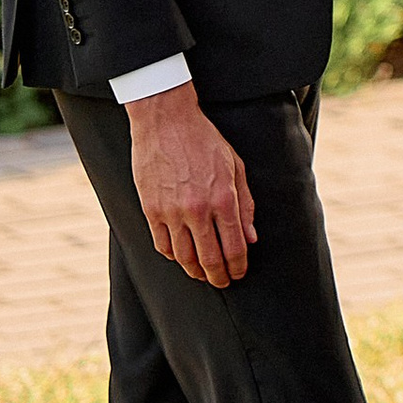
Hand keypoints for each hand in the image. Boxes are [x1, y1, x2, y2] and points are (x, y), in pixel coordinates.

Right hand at [126, 82, 255, 286]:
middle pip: (209, 259)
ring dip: (195, 271)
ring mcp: (171, 212)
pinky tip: (181, 256)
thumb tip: (251, 237)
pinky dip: (173, 256)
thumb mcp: (235, 166)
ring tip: (202, 273)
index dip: (239, 266)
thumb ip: (245, 204)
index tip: (240, 273)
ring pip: (184, 257)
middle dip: (219, 277)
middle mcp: (197, 210)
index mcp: (223, 199)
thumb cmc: (204, 140)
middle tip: (223, 282)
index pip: (234, 248)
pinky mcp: (150, 209)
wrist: (166, 120)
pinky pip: (162, 244)